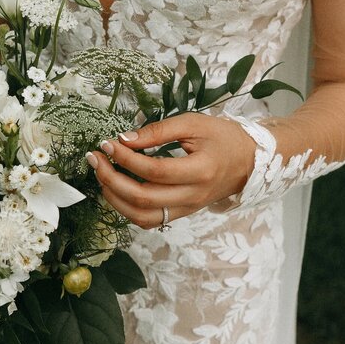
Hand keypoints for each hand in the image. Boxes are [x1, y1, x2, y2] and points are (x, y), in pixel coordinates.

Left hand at [85, 112, 257, 229]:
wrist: (249, 162)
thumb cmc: (223, 138)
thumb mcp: (194, 123)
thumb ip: (159, 130)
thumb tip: (123, 139)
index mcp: (200, 171)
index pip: (154, 170)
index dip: (126, 158)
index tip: (108, 143)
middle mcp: (193, 196)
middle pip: (143, 198)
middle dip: (111, 179)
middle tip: (95, 159)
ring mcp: (187, 209)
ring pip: (142, 217)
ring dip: (115, 199)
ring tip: (101, 175)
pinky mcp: (181, 214)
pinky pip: (149, 220)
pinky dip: (127, 208)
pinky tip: (116, 189)